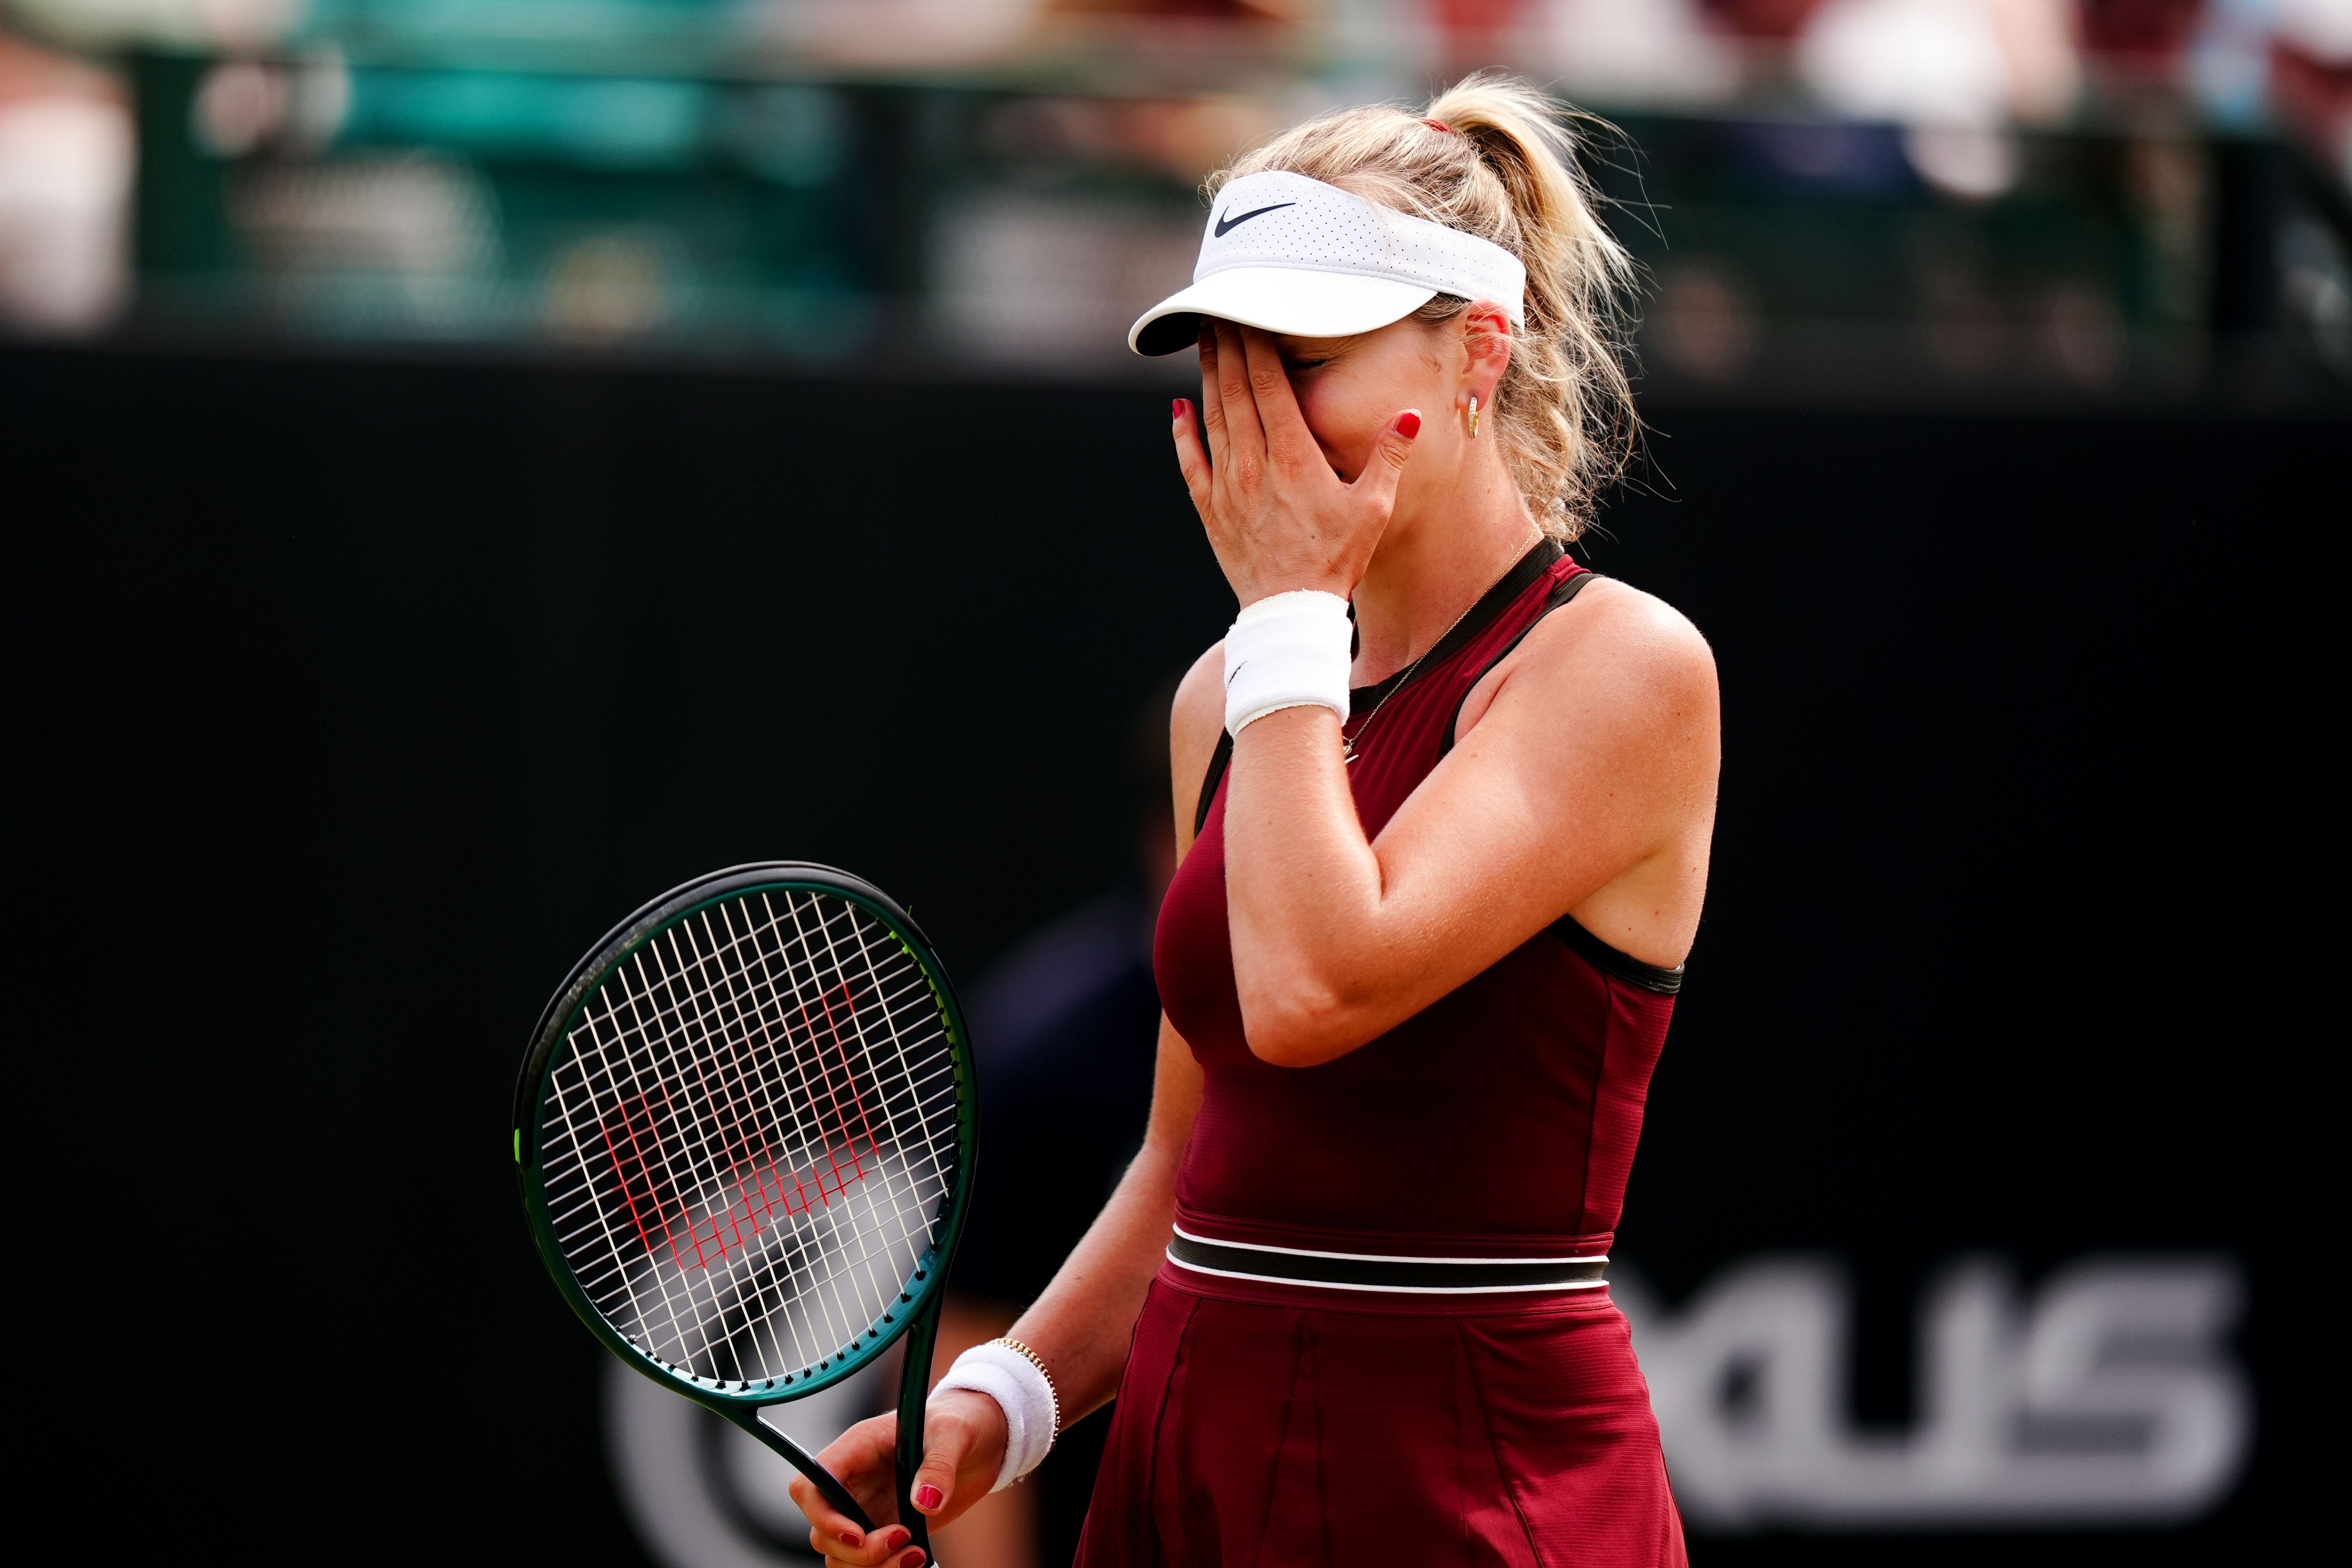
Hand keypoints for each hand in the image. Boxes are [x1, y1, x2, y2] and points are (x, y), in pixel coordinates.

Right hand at [788, 1389, 1008, 1565]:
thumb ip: (938, 1464)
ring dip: (871, 1566)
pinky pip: (866, 1563)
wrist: (982, 1440)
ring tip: (914, 1555)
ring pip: (840, 1554)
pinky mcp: (886, 1531)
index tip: (859, 1534)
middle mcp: (854, 1482)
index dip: (823, 1516)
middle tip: (903, 1540)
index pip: (810, 1485)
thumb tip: (925, 1502)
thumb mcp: (953, 1433)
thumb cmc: (960, 1422)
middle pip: (822, 1531)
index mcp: (856, 1449)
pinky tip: (918, 1559)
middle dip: (857, 1550)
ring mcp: (867, 1510)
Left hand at [1174, 320, 1420, 607]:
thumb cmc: (1337, 560)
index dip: (1256, 347)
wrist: (1291, 613)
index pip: (1269, 387)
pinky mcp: (1211, 511)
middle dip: (1227, 349)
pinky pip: (1190, 463)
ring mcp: (1228, 488)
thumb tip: (1410, 415)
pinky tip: (1176, 409)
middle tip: (1219, 313)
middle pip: (1235, 394)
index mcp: (1294, 459)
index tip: (1249, 315)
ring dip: (1206, 379)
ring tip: (1202, 344)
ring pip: (1212, 420)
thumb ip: (1388, 457)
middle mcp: (1255, 466)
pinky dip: (1181, 434)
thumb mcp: (1374, 508)